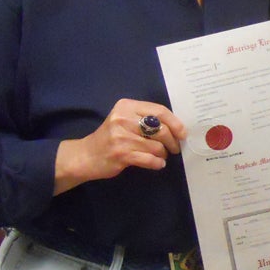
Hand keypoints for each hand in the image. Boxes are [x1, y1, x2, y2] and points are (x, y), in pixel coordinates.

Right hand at [53, 99, 186, 194]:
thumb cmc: (111, 137)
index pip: (159, 111)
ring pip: (156, 146)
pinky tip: (157, 164)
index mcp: (127, 106)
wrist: (86, 155)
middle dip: (172, 141)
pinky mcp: (121, 154)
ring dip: (163, 153)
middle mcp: (123, 119)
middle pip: (161, 129)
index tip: (183, 133)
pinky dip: (157, 163)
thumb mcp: (124, 119)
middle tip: (174, 148)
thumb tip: (176, 127)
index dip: (175, 123)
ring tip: (161, 156)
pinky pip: (149, 159)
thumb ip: (145, 118)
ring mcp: (121, 137)